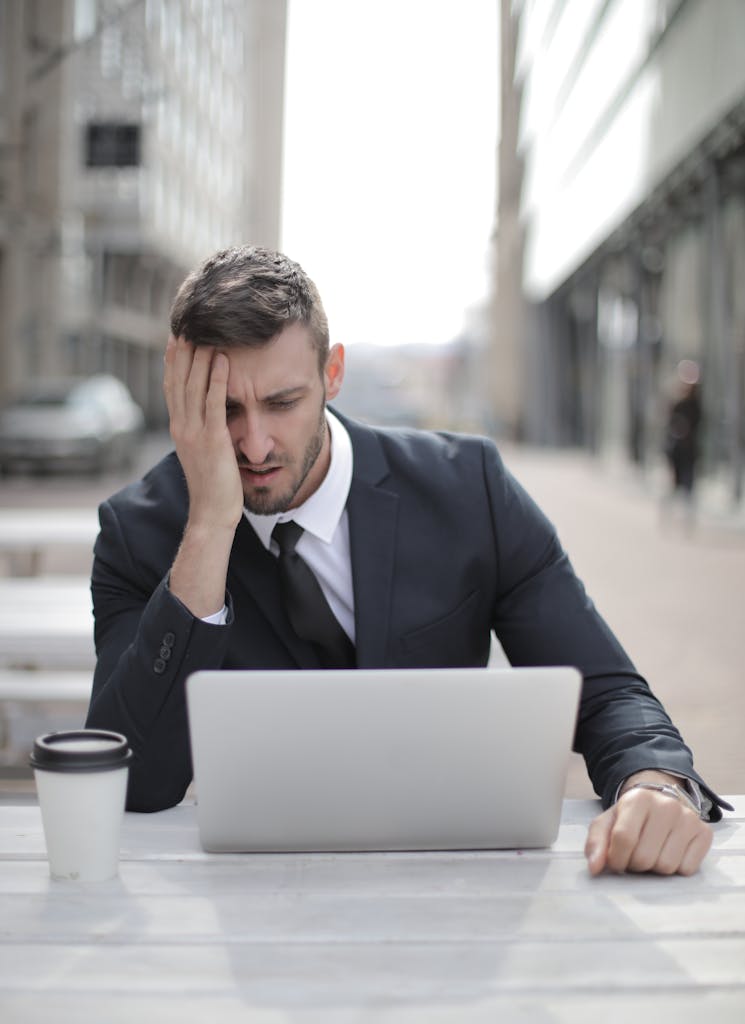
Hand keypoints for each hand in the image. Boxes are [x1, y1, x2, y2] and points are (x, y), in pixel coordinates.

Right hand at [163, 335, 242, 531]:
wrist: (212, 513)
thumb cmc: (214, 484)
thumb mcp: (203, 451)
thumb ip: (202, 429)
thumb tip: (208, 411)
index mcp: (179, 427)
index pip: (172, 386)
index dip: (174, 359)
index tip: (178, 334)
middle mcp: (181, 426)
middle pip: (179, 380)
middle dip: (183, 350)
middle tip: (188, 322)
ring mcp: (194, 433)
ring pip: (193, 387)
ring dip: (200, 357)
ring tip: (206, 332)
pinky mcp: (211, 441)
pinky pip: (213, 404)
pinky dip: (217, 380)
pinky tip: (223, 360)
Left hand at [585, 771, 712, 875]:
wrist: (660, 804)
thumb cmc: (631, 818)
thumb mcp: (607, 823)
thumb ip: (595, 843)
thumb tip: (594, 868)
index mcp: (638, 799)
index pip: (624, 838)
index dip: (616, 859)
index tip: (616, 861)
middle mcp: (666, 805)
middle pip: (644, 858)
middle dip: (635, 864)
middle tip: (635, 854)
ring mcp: (688, 818)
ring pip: (666, 867)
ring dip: (654, 868)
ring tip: (652, 852)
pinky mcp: (704, 833)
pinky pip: (687, 869)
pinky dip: (676, 868)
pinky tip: (670, 852)